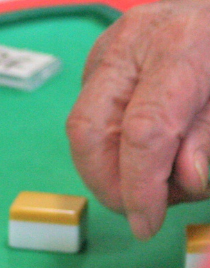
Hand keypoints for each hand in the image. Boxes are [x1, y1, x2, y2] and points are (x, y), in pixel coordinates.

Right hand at [67, 0, 209, 238]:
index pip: (144, 130)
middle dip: (108, 184)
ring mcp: (103, 54)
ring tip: (146, 186)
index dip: (141, 186)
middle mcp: (129, 46)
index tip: (147, 222)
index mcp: (178, 45)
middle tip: (140, 210)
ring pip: (80, 131)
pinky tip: (139, 157)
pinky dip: (109, 151)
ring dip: (105, 174)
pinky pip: (89, 121)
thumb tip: (187, 179)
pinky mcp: (94, 67)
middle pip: (90, 132)